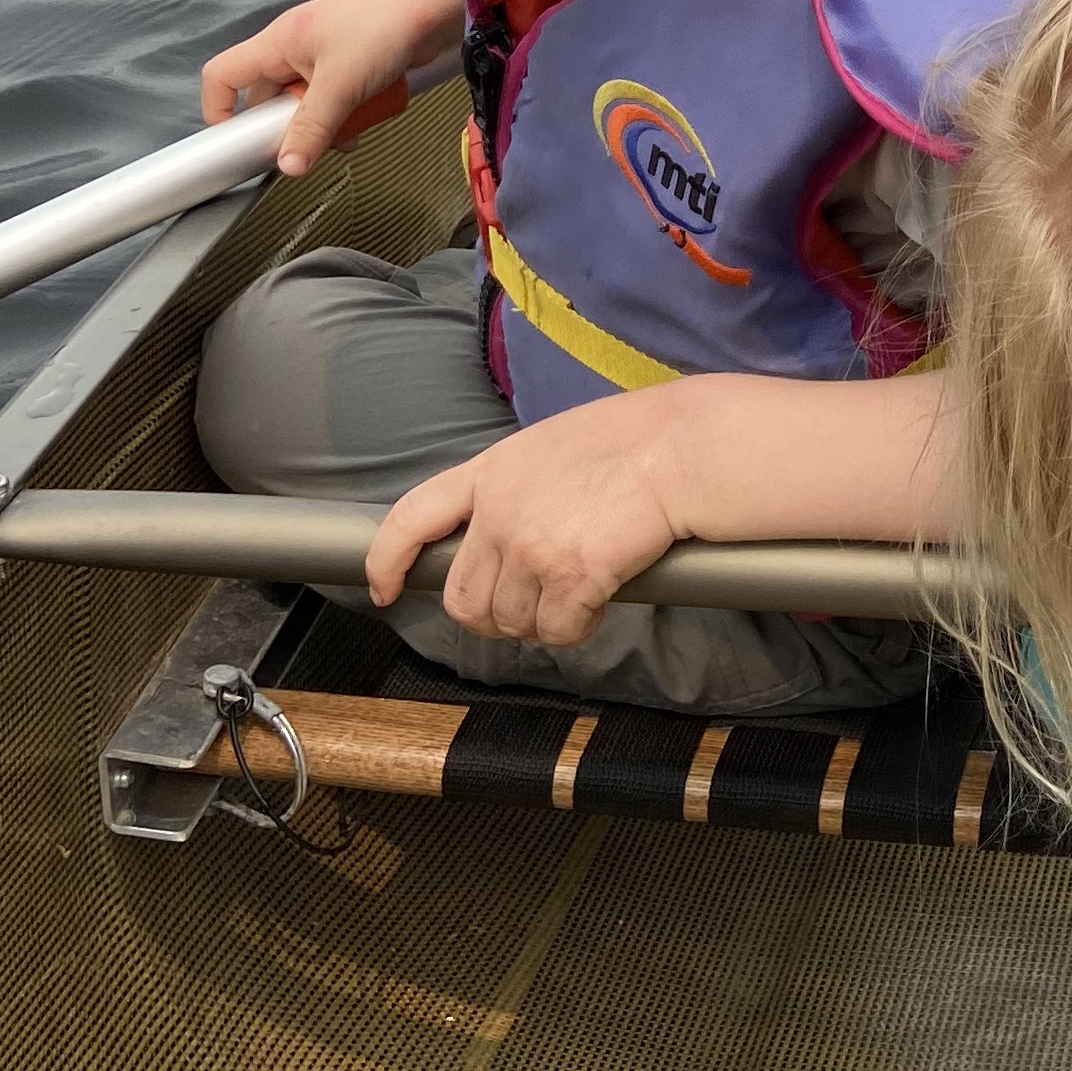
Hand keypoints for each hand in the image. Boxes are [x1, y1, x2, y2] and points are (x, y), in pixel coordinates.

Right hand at [200, 0, 464, 174]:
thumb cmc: (384, 29)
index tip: (238, 142)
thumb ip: (311, 128)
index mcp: (277, 42)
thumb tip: (288, 167)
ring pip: (303, 100)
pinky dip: (343, 111)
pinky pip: (331, 95)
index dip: (219, 109)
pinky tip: (366, 119)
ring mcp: (321, 53)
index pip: (222, 74)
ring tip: (349, 132)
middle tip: (312, 142)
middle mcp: (293, 46)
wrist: (435, 5)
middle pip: (267, 97)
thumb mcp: (341, 86)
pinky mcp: (349, 60)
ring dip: (321, 123)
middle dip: (288, 124)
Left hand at [367, 392, 701, 645]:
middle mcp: (500, 512)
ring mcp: (531, 546)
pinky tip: (600, 600)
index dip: (389, 559)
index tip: (386, 587)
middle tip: (529, 607)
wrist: (685, 448)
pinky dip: (576, 627)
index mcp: (491, 471)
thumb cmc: (640, 439)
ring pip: (508, 621)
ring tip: (576, 593)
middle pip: (462, 597)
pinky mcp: (570, 578)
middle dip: (491, 614)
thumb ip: (516, 486)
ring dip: (540, 621)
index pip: (412, 518)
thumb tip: (507, 532)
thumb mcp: (554, 443)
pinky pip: (555, 631)